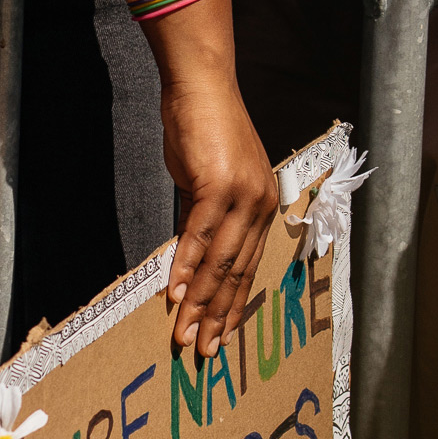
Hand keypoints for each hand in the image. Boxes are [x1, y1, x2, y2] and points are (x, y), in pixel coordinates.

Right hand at [159, 48, 279, 353]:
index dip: (232, 307)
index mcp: (263, 208)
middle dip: (217, 317)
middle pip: (237, 273)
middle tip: (202, 351)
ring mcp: (243, 195)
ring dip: (200, 302)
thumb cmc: (204, 131)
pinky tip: (174, 292)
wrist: (202, 87)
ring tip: (184, 332)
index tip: (219, 338)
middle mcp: (260, 205)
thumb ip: (205, 222)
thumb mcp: (209, 183)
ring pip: (220, 262)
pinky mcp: (218, 185)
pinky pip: (199, 235)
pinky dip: (185, 266)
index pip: (248, 269)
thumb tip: (190, 260)